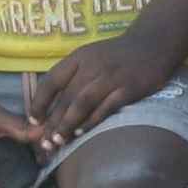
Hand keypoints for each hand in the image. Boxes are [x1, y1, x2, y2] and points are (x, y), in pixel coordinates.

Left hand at [29, 34, 172, 145]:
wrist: (153, 44)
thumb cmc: (116, 55)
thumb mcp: (90, 57)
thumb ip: (71, 78)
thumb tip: (49, 106)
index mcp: (79, 58)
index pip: (51, 81)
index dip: (39, 103)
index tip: (33, 121)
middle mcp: (93, 66)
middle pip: (66, 97)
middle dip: (52, 122)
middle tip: (43, 143)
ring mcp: (112, 77)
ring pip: (83, 103)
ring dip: (68, 124)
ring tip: (58, 142)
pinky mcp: (129, 88)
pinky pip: (106, 107)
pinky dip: (92, 121)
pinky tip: (81, 132)